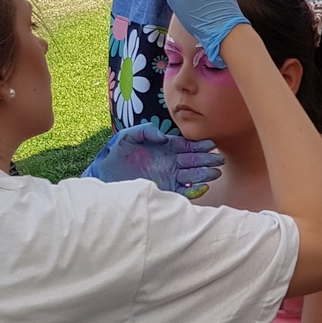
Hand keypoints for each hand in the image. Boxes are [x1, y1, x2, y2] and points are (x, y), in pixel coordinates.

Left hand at [82, 123, 222, 194]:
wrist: (103, 178)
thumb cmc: (113, 156)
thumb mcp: (126, 137)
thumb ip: (144, 131)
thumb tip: (163, 136)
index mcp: (163, 148)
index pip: (185, 146)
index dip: (198, 145)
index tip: (210, 145)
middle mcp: (169, 163)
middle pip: (192, 160)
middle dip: (206, 160)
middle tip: (218, 160)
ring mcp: (167, 177)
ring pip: (190, 176)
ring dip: (203, 175)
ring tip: (215, 173)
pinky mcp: (164, 191)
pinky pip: (182, 192)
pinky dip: (193, 191)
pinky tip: (202, 187)